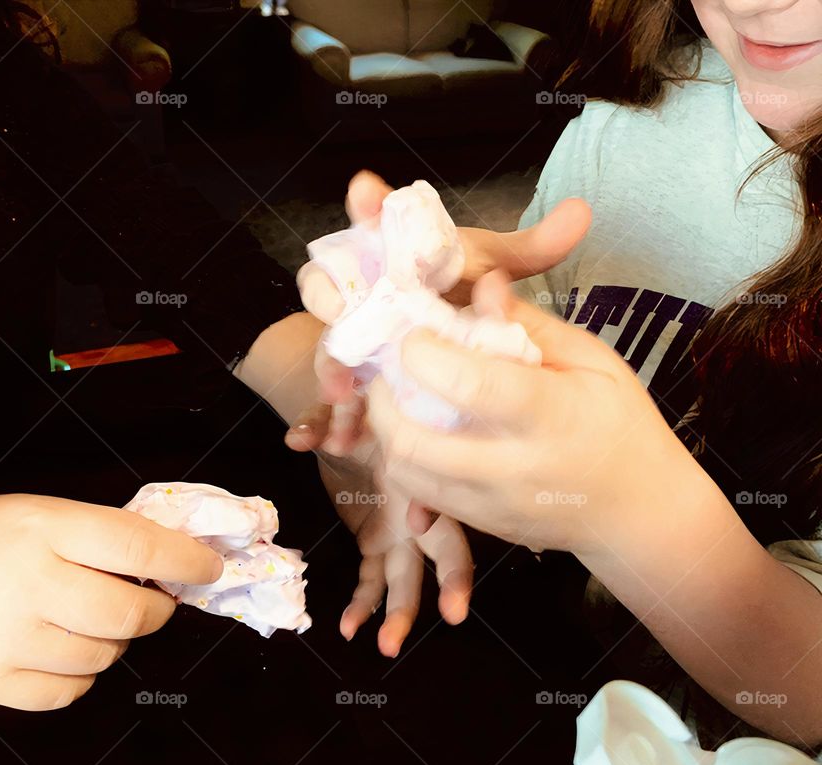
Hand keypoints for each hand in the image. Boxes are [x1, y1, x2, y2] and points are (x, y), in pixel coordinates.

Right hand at [0, 494, 221, 709]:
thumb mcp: (39, 512)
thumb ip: (102, 533)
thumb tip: (174, 558)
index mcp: (43, 528)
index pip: (138, 547)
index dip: (186, 561)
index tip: (210, 567)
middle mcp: (29, 584)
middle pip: (130, 614)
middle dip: (158, 609)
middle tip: (154, 600)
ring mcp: (9, 639)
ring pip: (106, 656)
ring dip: (117, 639)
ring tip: (88, 616)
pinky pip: (72, 691)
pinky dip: (83, 671)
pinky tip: (63, 645)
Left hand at [288, 406, 471, 656]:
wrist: (343, 412)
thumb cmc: (354, 402)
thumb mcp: (339, 405)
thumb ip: (321, 420)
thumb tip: (296, 438)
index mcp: (419, 468)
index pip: (441, 493)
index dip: (438, 511)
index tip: (422, 526)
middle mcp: (418, 504)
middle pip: (445, 546)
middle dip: (451, 580)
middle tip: (454, 614)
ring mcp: (399, 529)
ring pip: (409, 577)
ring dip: (401, 613)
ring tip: (386, 646)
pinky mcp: (375, 541)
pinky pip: (373, 580)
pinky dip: (363, 605)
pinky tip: (349, 629)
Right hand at [295, 170, 591, 450]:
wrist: (429, 340)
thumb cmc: (457, 296)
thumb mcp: (489, 274)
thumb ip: (527, 250)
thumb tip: (581, 213)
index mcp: (395, 255)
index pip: (373, 221)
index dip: (369, 206)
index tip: (366, 191)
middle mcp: (360, 293)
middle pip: (328, 282)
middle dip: (327, 289)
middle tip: (338, 302)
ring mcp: (348, 340)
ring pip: (325, 347)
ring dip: (327, 365)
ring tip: (338, 387)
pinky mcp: (344, 384)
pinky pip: (321, 402)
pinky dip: (315, 421)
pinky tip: (316, 440)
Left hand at [365, 270, 705, 557]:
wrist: (642, 513)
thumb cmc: (621, 424)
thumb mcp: (592, 361)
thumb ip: (530, 325)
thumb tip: (480, 286)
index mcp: (551, 415)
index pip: (468, 385)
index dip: (425, 354)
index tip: (415, 334)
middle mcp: (516, 468)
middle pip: (416, 441)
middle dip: (384, 399)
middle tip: (389, 369)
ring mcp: (495, 506)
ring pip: (407, 474)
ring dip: (386, 431)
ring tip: (397, 399)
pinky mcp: (483, 526)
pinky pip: (420, 496)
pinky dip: (404, 461)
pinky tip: (418, 432)